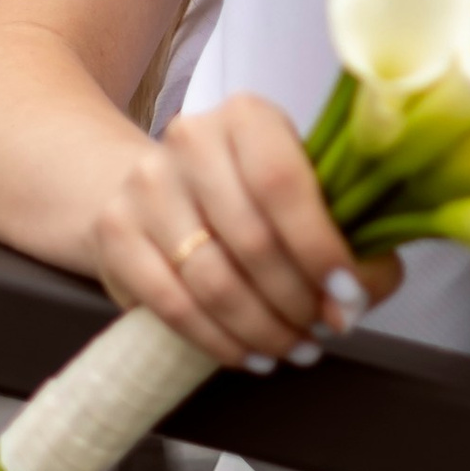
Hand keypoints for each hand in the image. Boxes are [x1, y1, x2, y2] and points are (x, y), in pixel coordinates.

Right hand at [90, 93, 401, 370]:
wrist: (160, 190)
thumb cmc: (250, 195)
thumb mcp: (304, 192)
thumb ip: (350, 237)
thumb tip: (354, 299)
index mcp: (248, 116)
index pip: (284, 184)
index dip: (319, 248)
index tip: (347, 296)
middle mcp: (191, 139)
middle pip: (251, 239)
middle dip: (297, 300)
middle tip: (322, 330)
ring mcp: (146, 185)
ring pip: (213, 281)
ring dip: (263, 328)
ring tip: (293, 348)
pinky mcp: (115, 232)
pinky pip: (173, 306)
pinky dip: (219, 341)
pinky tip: (249, 354)